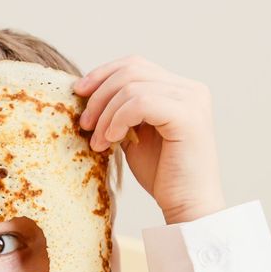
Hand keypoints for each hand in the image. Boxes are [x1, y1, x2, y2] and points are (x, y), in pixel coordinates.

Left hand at [74, 55, 224, 224]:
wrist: (187, 206)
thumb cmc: (162, 175)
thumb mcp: (135, 134)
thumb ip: (121, 110)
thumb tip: (86, 90)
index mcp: (179, 89)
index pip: (134, 65)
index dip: (102, 74)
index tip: (78, 93)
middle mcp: (190, 89)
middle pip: (131, 70)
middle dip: (99, 95)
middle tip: (84, 124)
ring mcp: (191, 100)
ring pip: (132, 86)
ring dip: (106, 113)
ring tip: (98, 142)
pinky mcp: (188, 116)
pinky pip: (140, 103)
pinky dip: (118, 119)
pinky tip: (112, 140)